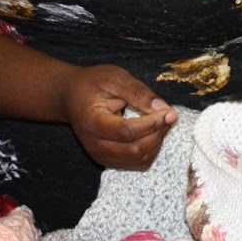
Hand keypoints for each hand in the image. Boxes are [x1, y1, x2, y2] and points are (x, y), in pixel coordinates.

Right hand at [59, 64, 176, 170]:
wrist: (71, 97)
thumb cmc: (92, 84)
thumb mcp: (114, 77)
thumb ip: (138, 92)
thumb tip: (162, 107)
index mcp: (92, 122)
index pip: (127, 132)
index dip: (152, 124)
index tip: (170, 112)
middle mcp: (94, 144)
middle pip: (135, 150)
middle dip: (158, 133)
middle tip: (168, 115)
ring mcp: (100, 155)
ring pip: (139, 159)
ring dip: (157, 142)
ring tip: (160, 121)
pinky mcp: (109, 160)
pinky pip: (137, 163)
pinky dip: (151, 149)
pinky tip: (152, 132)